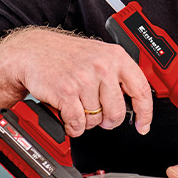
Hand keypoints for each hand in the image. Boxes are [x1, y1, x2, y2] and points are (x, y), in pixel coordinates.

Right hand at [0, 27, 153, 137]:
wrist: (32, 51)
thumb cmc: (65, 56)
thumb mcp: (98, 55)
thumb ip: (117, 75)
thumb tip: (134, 102)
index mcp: (115, 56)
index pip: (141, 89)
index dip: (145, 112)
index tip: (143, 125)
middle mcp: (102, 66)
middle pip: (116, 112)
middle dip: (107, 120)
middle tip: (97, 114)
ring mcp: (84, 79)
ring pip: (95, 120)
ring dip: (85, 120)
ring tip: (76, 105)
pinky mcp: (66, 92)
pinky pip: (77, 124)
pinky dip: (72, 126)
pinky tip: (67, 115)